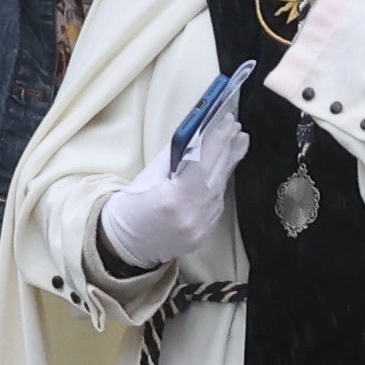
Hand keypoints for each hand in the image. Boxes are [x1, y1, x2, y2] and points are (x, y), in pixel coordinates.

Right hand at [97, 100, 249, 274]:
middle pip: (217, 174)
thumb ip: (175, 156)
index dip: (217, 140)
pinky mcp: (204, 234)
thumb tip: (199, 134)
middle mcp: (192, 215)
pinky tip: (224, 168)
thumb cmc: (132, 204)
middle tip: (236, 127)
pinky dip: (220, 184)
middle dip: (228, 148)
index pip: (203, 162)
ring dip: (228, 164)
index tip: (228, 121)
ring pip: (220, 189)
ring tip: (238, 142)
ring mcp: (201, 228)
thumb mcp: (149, 174)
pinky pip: (217, 204)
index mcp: (174, 198)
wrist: (126, 243)